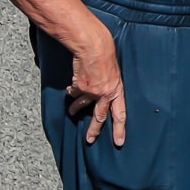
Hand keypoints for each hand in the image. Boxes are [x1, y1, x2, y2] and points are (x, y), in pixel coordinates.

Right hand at [67, 25, 126, 146]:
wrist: (94, 47)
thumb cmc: (106, 54)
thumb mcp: (115, 71)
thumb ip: (110, 84)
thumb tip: (106, 92)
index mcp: (117, 90)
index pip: (120, 114)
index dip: (120, 129)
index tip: (119, 142)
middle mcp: (104, 94)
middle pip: (99, 116)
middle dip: (94, 130)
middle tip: (89, 139)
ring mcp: (91, 91)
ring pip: (82, 105)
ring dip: (75, 109)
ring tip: (72, 112)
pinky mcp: (79, 87)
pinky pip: (74, 91)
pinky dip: (71, 90)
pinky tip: (70, 87)